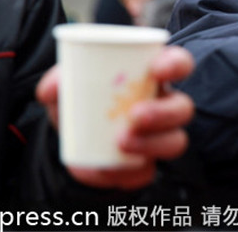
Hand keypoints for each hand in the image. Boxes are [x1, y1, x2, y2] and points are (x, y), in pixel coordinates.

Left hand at [36, 45, 194, 189]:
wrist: (71, 140)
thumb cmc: (81, 100)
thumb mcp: (66, 85)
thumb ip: (58, 80)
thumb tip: (55, 87)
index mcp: (151, 77)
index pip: (179, 64)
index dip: (176, 65)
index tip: (158, 70)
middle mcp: (163, 106)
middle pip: (182, 108)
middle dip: (164, 112)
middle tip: (135, 115)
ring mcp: (157, 138)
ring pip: (175, 142)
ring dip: (152, 143)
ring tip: (121, 142)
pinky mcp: (143, 166)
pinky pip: (147, 173)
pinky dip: (128, 172)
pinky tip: (107, 167)